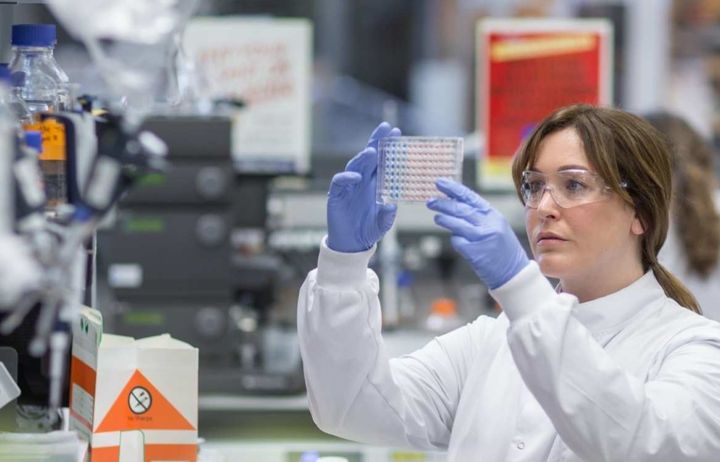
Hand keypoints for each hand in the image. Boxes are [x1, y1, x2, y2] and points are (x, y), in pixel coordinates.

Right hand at [326, 122, 400, 252]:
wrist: (351, 244)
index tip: (397, 132)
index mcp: (376, 183)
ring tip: (372, 151)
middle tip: (385, 128)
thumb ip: (387, 216)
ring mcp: (349, 186)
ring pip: (355, 166)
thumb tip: (392, 206)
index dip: (388, 147)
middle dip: (376, 141)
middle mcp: (363, 181)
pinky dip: (347, 178)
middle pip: (369, 157)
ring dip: (362, 158)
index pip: (382, 161)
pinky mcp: (337, 194)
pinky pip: (340, 182)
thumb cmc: (368, 230)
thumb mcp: (382, 225)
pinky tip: (356, 177)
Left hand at [427, 178, 528, 288]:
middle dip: (443, 204)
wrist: (514, 273)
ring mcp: (481, 238)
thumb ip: (479, 216)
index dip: (453, 189)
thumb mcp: (497, 226)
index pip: (470, 197)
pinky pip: (457, 241)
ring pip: (456, 224)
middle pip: (461, 209)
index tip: (440, 183)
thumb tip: (455, 204)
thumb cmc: (503, 249)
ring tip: (437, 217)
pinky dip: (455, 240)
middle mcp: (488, 224)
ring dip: (444, 219)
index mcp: (494, 215)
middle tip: (431, 201)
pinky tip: (457, 241)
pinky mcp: (474, 252)